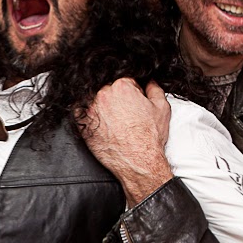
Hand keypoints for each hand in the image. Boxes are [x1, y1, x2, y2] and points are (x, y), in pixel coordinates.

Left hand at [81, 79, 172, 204]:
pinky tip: (101, 124)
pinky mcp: (82, 125)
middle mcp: (103, 95)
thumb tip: (150, 82)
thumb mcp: (162, 108)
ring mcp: (90, 110)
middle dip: (117, 99)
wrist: (139, 161)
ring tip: (114, 120)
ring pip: (94, 101)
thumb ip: (155, 89)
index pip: (125, 81)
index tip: (134, 103)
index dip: (132, 92)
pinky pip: (81, 114)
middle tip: (125, 113)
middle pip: (108, 90)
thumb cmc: (149, 137)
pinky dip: (88, 117)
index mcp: (121, 87)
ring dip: (103, 107)